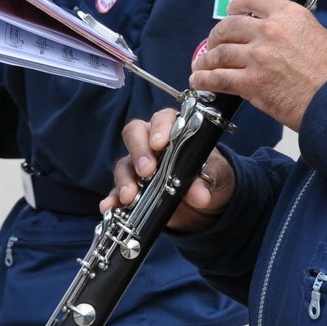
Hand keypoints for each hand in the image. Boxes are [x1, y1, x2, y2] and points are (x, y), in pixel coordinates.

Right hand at [103, 108, 232, 232]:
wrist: (207, 204)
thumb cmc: (211, 176)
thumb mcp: (216, 177)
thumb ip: (206, 182)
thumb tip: (200, 195)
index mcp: (175, 130)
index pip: (163, 119)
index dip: (160, 128)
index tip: (160, 143)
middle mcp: (152, 143)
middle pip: (135, 134)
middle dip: (138, 151)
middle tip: (146, 170)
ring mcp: (138, 166)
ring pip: (124, 163)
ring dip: (125, 179)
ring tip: (129, 196)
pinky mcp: (133, 188)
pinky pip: (117, 190)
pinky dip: (113, 199)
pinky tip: (110, 206)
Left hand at [191, 0, 326, 131]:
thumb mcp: (317, 35)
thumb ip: (292, 30)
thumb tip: (277, 34)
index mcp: (289, 15)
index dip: (236, 5)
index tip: (230, 12)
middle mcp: (270, 31)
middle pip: (229, 26)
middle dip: (216, 36)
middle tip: (214, 44)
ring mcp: (258, 57)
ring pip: (219, 53)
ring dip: (206, 59)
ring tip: (201, 65)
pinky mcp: (252, 83)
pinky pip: (218, 78)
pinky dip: (204, 80)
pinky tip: (199, 81)